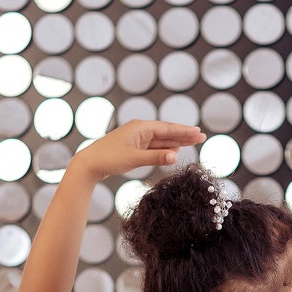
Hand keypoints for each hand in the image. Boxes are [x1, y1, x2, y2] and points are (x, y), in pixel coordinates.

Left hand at [75, 119, 206, 180]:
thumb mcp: (134, 159)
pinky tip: (173, 150)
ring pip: (161, 139)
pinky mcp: (134, 147)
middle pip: (167, 132)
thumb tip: (175, 156)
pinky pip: (154, 146)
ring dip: (176, 141)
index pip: (168, 129)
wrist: (89, 164)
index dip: (184, 132)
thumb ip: (156, 158)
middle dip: (184, 135)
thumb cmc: (109, 159)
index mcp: (141, 128)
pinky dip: (165, 148)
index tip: (199, 133)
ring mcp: (137, 139)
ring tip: (192, 142)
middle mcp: (140, 130)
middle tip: (201, 136)